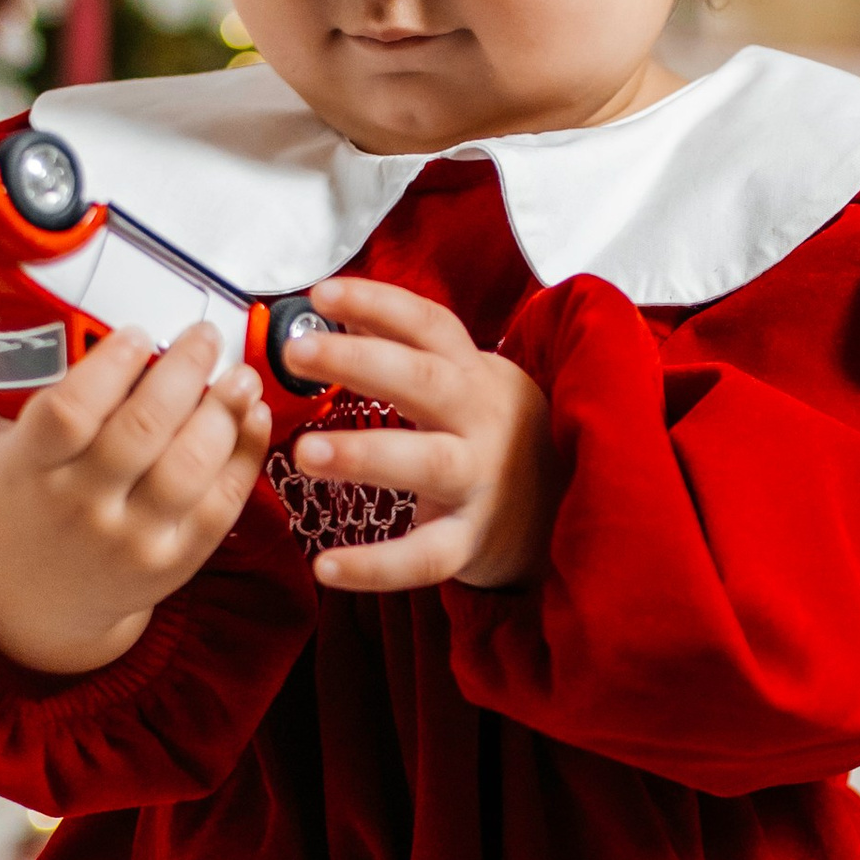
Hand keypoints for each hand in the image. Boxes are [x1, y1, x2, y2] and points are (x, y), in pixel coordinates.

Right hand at [0, 322, 270, 673]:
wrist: (36, 605)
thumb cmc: (9, 512)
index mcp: (28, 471)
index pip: (70, 412)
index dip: (109, 368)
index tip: (137, 332)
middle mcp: (81, 508)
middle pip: (142, 431)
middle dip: (184, 372)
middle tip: (204, 335)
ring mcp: (131, 539)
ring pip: (190, 467)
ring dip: (224, 413)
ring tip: (239, 375)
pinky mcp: (173, 561)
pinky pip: (221, 506)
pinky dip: (244, 457)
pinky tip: (253, 419)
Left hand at [287, 277, 557, 594]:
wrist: (563, 508)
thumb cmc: (492, 436)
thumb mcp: (466, 381)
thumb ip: (407, 350)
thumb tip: (336, 313)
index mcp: (474, 374)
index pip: (428, 325)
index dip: (377, 304)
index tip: (321, 293)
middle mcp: (480, 421)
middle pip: (424, 382)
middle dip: (359, 362)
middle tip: (297, 353)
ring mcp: (480, 482)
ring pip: (427, 464)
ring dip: (364, 455)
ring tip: (304, 451)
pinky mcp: (472, 541)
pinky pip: (425, 557)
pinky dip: (377, 565)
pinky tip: (325, 566)